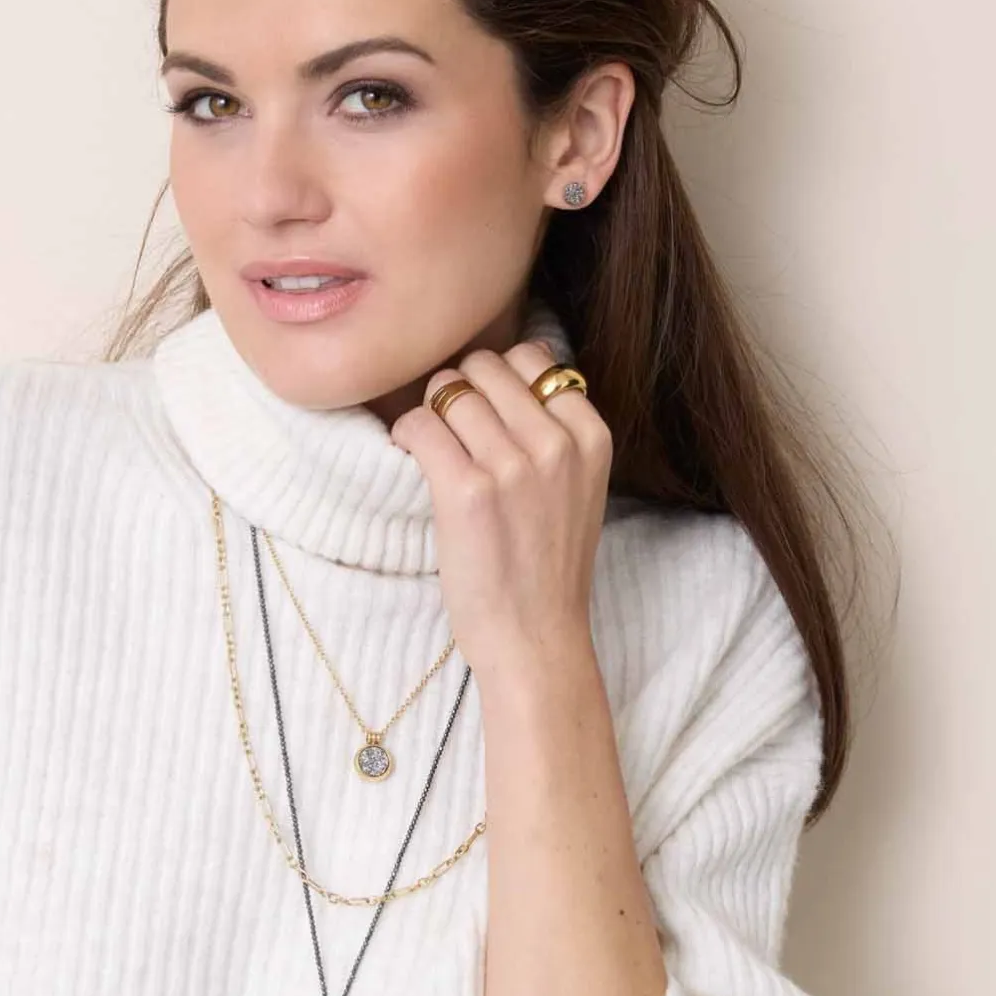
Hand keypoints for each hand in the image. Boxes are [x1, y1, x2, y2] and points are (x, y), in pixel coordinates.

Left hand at [388, 339, 612, 677]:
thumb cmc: (546, 566)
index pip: (533, 356)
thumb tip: (506, 368)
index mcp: (590, 436)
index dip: (498, 378)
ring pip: (449, 389)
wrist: (535, 639)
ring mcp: (512, 465)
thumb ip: (553, 429)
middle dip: (460, 388)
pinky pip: (419, 424)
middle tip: (452, 430)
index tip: (485, 411)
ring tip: (433, 449)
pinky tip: (410, 457)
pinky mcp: (467, 490)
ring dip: (430, 412)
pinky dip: (406, 434)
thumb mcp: (576, 485)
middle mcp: (556, 443)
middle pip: (484, 365)